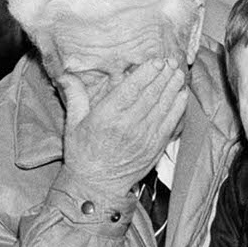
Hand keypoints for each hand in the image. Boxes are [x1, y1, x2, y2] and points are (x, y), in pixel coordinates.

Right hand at [59, 59, 188, 195]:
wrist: (97, 185)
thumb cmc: (83, 154)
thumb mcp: (73, 124)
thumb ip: (75, 96)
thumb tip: (65, 75)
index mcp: (106, 117)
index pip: (131, 89)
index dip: (146, 73)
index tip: (155, 61)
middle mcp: (127, 126)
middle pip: (150, 95)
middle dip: (163, 76)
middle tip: (171, 61)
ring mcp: (144, 137)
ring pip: (163, 106)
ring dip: (172, 88)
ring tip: (178, 73)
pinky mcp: (155, 147)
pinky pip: (170, 123)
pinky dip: (178, 107)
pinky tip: (182, 94)